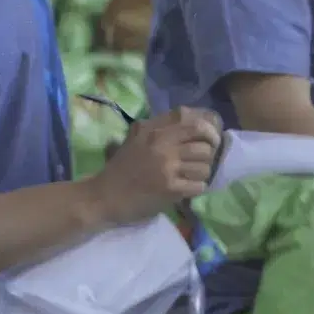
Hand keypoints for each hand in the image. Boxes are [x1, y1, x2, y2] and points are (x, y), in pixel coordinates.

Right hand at [82, 107, 224, 225]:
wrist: (103, 197)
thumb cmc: (120, 168)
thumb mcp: (135, 138)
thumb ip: (158, 127)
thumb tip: (188, 116)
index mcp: (155, 131)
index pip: (196, 125)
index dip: (210, 133)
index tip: (211, 142)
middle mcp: (162, 145)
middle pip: (205, 147)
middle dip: (208, 157)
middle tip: (201, 163)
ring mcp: (167, 167)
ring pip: (204, 167)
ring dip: (202, 174)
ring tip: (192, 177)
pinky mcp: (169, 189)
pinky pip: (198, 186)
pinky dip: (197, 188)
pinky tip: (188, 189)